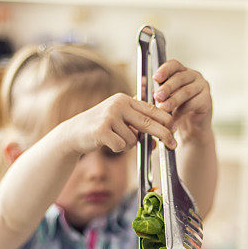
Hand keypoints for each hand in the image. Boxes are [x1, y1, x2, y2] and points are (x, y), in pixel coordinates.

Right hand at [62, 93, 176, 154]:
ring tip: (115, 139)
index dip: (166, 120)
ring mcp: (109, 116)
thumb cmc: (100, 128)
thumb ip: (138, 127)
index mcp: (124, 99)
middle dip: (164, 135)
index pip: (151, 109)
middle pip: (149, 122)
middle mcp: (118, 104)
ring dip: (128, 145)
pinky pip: (121, 146)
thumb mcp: (119, 121)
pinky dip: (118, 149)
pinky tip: (107, 143)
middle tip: (173, 145)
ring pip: (134, 139)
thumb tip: (158, 142)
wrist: (73, 133)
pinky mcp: (102, 130)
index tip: (175, 130)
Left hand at [153, 60, 212, 141]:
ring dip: (173, 100)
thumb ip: (151, 92)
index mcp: (182, 72)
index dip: (164, 70)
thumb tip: (141, 84)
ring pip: (187, 91)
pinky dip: (182, 111)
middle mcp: (194, 76)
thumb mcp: (162, 100)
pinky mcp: (207, 100)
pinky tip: (174, 118)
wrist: (191, 129)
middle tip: (157, 96)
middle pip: (180, 77)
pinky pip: (194, 103)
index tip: (155, 78)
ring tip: (163, 108)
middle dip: (167, 87)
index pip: (174, 65)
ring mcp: (202, 87)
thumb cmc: (176, 111)